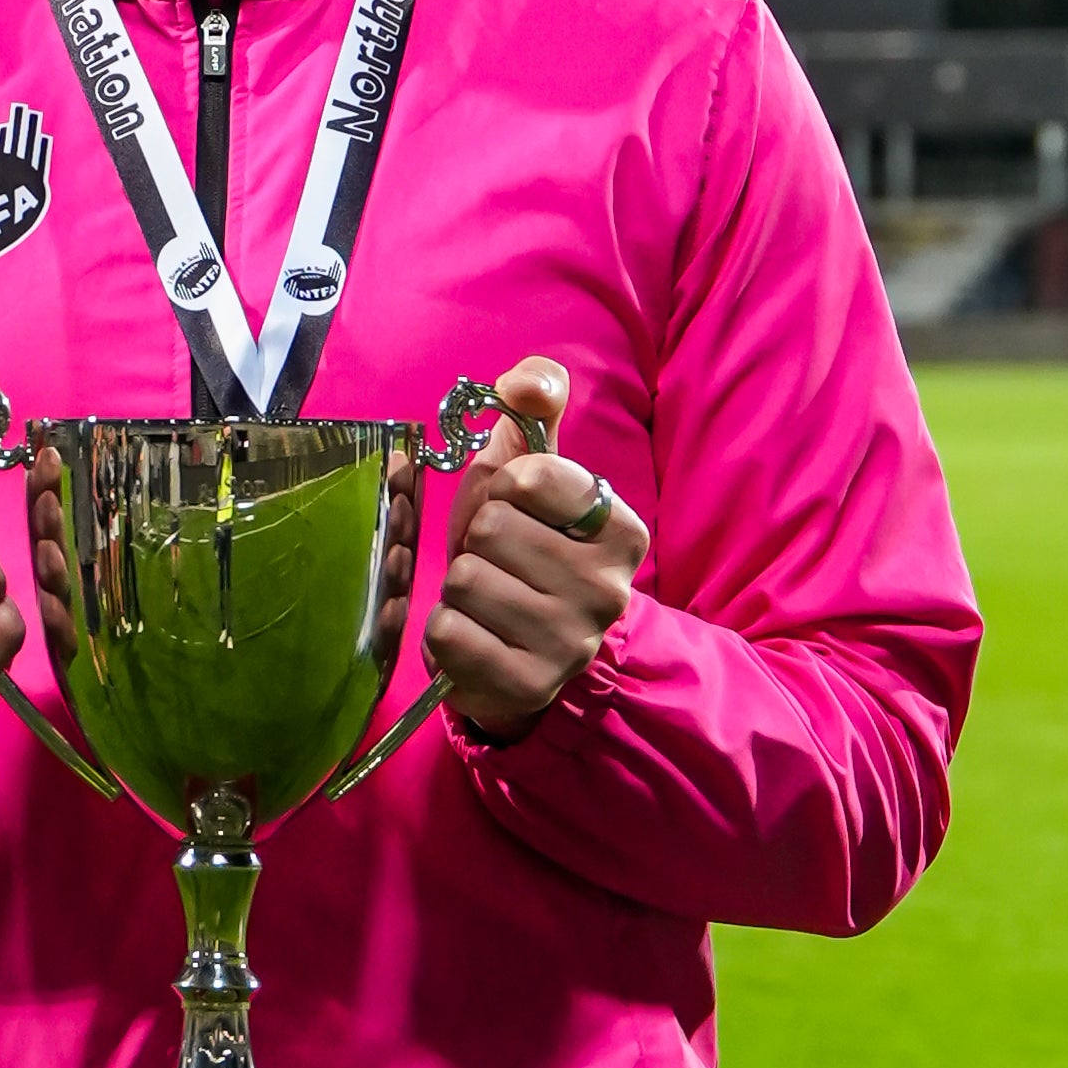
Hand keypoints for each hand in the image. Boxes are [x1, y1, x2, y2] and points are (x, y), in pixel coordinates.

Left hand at [425, 354, 644, 744]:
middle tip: (497, 567)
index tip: (518, 514)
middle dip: (478, 542)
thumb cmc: (522, 554)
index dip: (504, 488)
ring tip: (487, 603)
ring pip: (466, 579)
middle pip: (492, 527)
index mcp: (620, 530)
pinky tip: (475, 638)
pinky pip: (449, 631)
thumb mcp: (529, 480)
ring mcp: (570, 643)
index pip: (532, 475)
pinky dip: (446, 632)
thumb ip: (535, 411)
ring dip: (460, 589)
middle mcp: (608, 589)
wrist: (524, 657)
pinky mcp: (526, 685)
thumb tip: (527, 382)